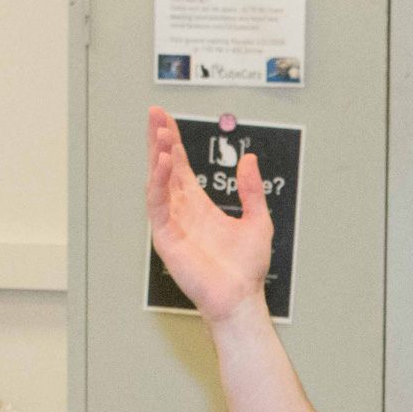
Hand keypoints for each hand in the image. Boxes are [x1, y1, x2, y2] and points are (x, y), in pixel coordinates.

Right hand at [144, 107, 273, 326]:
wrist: (240, 298)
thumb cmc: (246, 268)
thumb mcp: (258, 220)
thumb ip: (251, 190)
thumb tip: (248, 159)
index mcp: (199, 205)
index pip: (180, 166)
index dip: (173, 141)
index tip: (165, 117)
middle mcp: (182, 210)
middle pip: (164, 167)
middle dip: (158, 139)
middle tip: (154, 113)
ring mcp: (172, 222)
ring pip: (158, 181)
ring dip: (157, 156)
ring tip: (160, 132)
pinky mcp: (166, 237)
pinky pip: (157, 204)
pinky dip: (157, 183)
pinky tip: (162, 164)